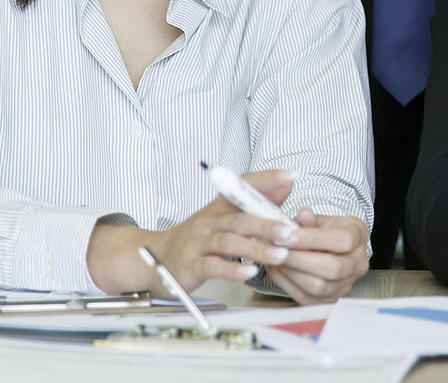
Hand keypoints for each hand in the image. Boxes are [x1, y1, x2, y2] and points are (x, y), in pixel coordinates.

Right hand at [87, 168, 301, 295]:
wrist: (156, 256)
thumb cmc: (197, 238)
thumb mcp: (224, 217)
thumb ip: (255, 204)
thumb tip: (285, 186)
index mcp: (219, 207)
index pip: (243, 186)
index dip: (266, 179)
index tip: (290, 176)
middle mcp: (209, 221)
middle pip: (239, 218)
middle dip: (267, 224)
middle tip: (290, 231)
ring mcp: (199, 242)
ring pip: (228, 242)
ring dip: (256, 248)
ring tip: (279, 254)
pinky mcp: (191, 264)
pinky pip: (212, 265)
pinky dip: (232, 269)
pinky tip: (249, 272)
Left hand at [262, 207, 367, 303]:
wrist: (332, 247)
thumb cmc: (326, 230)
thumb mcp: (320, 218)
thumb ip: (310, 219)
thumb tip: (302, 215)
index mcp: (358, 237)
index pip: (343, 240)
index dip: (313, 239)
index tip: (287, 235)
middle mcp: (358, 264)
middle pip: (332, 268)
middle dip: (299, 259)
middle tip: (277, 249)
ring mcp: (346, 284)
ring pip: (319, 287)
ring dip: (291, 273)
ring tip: (275, 259)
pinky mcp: (330, 299)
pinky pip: (308, 299)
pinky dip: (288, 285)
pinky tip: (277, 270)